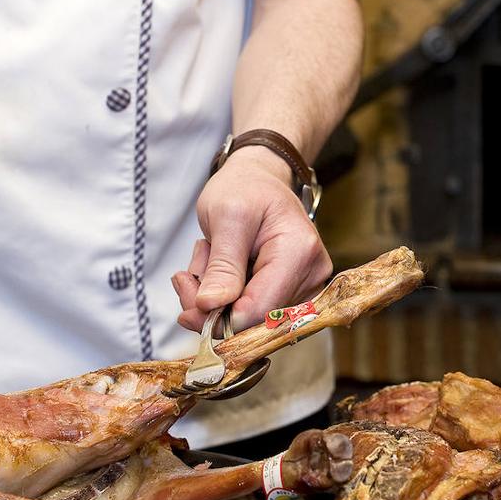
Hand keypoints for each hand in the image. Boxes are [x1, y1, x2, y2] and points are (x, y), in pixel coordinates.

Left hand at [171, 147, 330, 330]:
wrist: (259, 180)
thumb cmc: (244, 189)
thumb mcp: (226, 217)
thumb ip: (222, 264)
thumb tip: (211, 306)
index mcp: (299, 252)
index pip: (261, 309)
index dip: (221, 319)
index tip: (188, 303)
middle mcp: (312, 275)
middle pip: (256, 319)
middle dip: (215, 304)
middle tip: (188, 276)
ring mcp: (307, 286)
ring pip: (251, 319)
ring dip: (218, 299)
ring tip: (208, 260)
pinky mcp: (294, 293)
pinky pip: (254, 312)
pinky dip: (227, 298)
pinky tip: (218, 270)